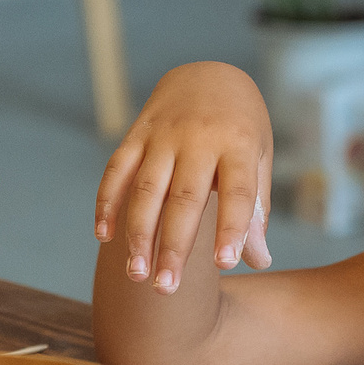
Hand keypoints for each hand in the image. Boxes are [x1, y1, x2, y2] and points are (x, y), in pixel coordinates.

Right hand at [95, 62, 271, 293]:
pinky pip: (117, 170)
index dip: (231, 228)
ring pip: (147, 189)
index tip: (226, 265)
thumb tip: (258, 262)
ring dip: (138, 234)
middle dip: (173, 246)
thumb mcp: (259, 160)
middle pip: (184, 199)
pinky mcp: (137, 134)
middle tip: (166, 290)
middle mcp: (199, 138)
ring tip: (136, 274)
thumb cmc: (242, 129)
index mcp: (238, 144)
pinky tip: (104, 236)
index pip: (237, 192)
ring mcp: (164, 135)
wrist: (209, 74)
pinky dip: (107, 202)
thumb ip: (256, 210)